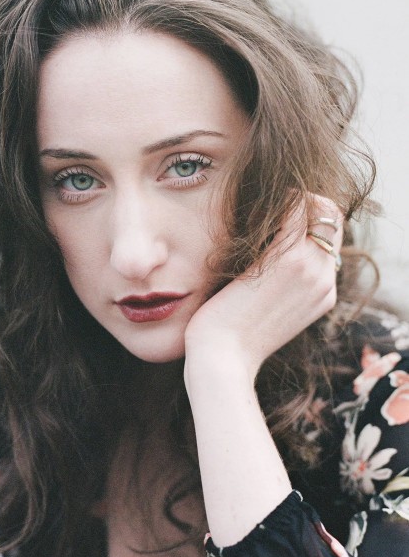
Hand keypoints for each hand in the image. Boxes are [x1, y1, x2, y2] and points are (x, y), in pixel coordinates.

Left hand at [185, 195, 342, 377]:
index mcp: (323, 293)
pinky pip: (296, 210)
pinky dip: (281, 198)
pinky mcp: (285, 260)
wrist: (224, 359)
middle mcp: (325, 279)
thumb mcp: (268, 313)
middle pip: (333, 219)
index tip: (282, 212)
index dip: (313, 217)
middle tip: (272, 201)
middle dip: (307, 201)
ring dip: (294, 197)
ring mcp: (310, 269)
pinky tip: (253, 203)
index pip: (333, 239)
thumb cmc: (232, 338)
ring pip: (320, 209)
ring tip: (261, 201)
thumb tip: (263, 266)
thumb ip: (279, 288)